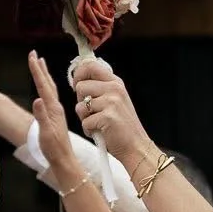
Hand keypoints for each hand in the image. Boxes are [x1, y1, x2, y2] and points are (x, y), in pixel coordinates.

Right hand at [28, 50, 80, 182]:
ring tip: (41, 65)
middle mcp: (55, 107)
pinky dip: (47, 88)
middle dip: (40, 68)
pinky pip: (51, 97)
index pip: (43, 85)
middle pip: (47, 83)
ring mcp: (56, 112)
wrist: (64, 159)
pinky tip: (46, 90)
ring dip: (44, 76)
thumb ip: (41, 116)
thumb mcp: (46, 132)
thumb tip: (37, 99)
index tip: (32, 56)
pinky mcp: (56, 117)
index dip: (36, 70)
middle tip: (34, 54)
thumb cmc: (54, 149)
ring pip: (50, 89)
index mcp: (53, 108)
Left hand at [72, 59, 153, 174]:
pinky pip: (84, 122)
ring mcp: (111, 102)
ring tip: (97, 123)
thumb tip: (78, 80)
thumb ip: (100, 88)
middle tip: (92, 112)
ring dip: (84, 118)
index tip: (77, 86)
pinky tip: (100, 132)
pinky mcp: (107, 117)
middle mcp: (114, 88)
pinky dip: (89, 130)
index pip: (90, 66)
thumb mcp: (114, 100)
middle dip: (80, 101)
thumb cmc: (121, 126)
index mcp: (115, 82)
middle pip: (80, 86)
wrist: (136, 145)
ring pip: (80, 105)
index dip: (78, 75)